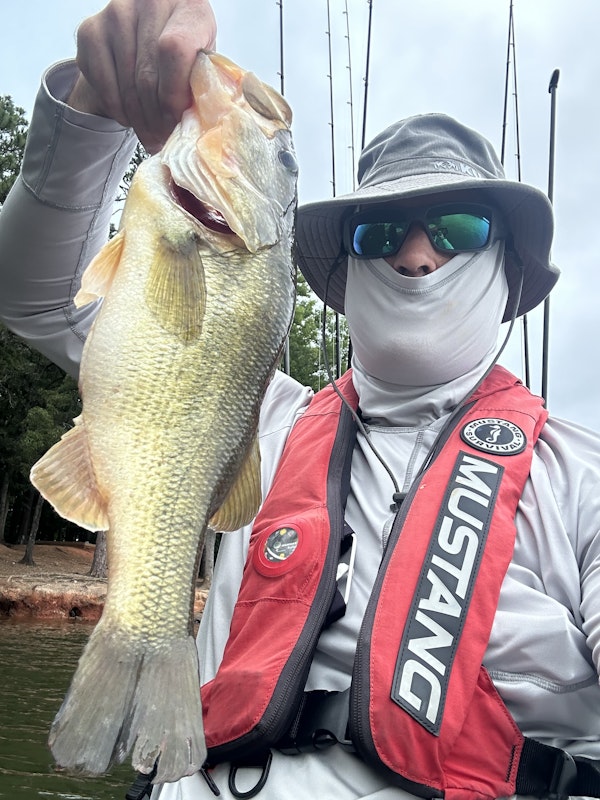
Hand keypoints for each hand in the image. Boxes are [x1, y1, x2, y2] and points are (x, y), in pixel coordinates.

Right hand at [68, 0, 216, 152]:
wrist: (144, 41)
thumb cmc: (183, 59)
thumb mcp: (201, 67)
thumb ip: (200, 87)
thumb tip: (193, 128)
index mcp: (188, 5)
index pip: (174, 50)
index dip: (174, 94)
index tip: (177, 120)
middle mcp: (149, 0)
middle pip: (148, 74)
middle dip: (157, 117)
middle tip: (163, 138)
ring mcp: (116, 11)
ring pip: (126, 84)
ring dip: (139, 120)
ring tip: (150, 134)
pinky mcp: (90, 30)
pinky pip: (104, 84)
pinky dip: (119, 110)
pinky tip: (131, 117)